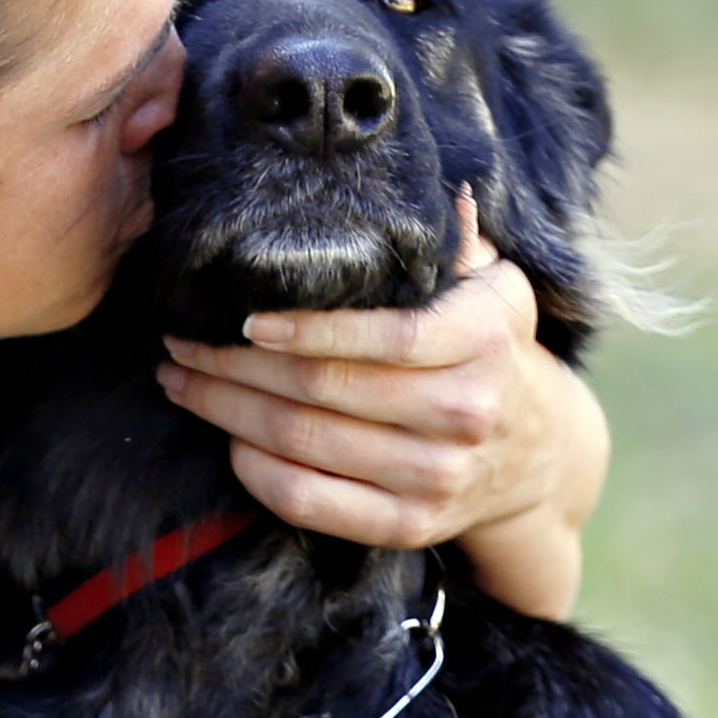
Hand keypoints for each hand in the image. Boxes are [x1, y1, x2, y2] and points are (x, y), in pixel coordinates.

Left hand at [153, 191, 607, 620]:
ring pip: (303, 443)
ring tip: (182, 383)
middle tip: (179, 342)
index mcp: (484, 340)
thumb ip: (455, 241)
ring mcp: (437, 477)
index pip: (381, 335)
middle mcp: (464, 412)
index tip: (242, 316)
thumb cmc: (492, 349)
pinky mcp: (409, 526)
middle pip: (322, 388)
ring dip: (226, 412)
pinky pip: (308, 501)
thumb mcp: (496, 284)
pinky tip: (227, 439)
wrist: (537, 453)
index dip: (304, 328)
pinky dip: (254, 470)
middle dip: (234, 365)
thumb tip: (422, 191)